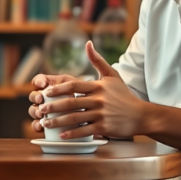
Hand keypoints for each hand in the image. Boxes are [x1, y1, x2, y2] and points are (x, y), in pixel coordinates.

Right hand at [27, 73, 77, 132]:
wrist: (85, 111)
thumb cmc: (78, 96)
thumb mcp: (73, 85)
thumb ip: (64, 81)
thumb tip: (53, 84)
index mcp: (48, 86)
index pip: (38, 81)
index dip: (38, 81)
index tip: (43, 84)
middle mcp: (43, 98)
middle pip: (33, 96)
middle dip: (35, 97)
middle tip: (40, 99)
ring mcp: (43, 111)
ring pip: (33, 110)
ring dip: (34, 111)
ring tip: (40, 114)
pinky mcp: (44, 124)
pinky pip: (36, 125)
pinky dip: (36, 125)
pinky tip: (40, 126)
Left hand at [31, 41, 146, 139]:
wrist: (141, 115)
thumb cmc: (123, 95)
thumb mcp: (112, 75)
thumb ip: (98, 60)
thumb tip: (87, 43)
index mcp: (98, 86)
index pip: (73, 85)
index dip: (57, 89)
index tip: (45, 93)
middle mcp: (99, 100)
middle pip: (70, 103)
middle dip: (52, 107)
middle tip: (40, 110)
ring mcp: (101, 114)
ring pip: (75, 118)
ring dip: (57, 121)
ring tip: (45, 123)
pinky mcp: (104, 127)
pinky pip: (84, 131)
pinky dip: (72, 134)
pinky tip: (61, 135)